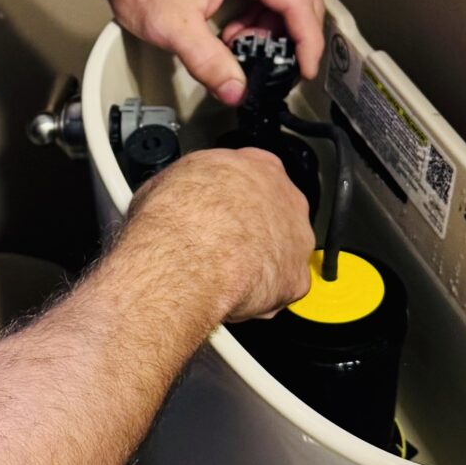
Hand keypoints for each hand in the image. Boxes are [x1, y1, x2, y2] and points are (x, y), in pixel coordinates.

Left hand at [100, 0, 323, 104]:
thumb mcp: (175, 29)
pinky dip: (261, 18)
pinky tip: (236, 34)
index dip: (306, 40)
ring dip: (272, 29)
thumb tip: (236, 89)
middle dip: (290, 37)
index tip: (305, 68)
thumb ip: (209, 64)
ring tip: (240, 47)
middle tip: (279, 68)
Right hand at [125, 146, 316, 322]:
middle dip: (253, 231)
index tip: (220, 211)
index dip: (235, 199)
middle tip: (221, 247)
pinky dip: (262, 297)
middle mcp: (285, 198)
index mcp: (257, 166)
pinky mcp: (296, 277)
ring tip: (224, 275)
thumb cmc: (176, 218)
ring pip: (283, 253)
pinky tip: (236, 298)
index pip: (254, 179)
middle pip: (275, 214)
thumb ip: (192, 189)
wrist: (185, 257)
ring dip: (260, 264)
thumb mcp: (169, 181)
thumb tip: (175, 199)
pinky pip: (281, 290)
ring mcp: (296, 238)